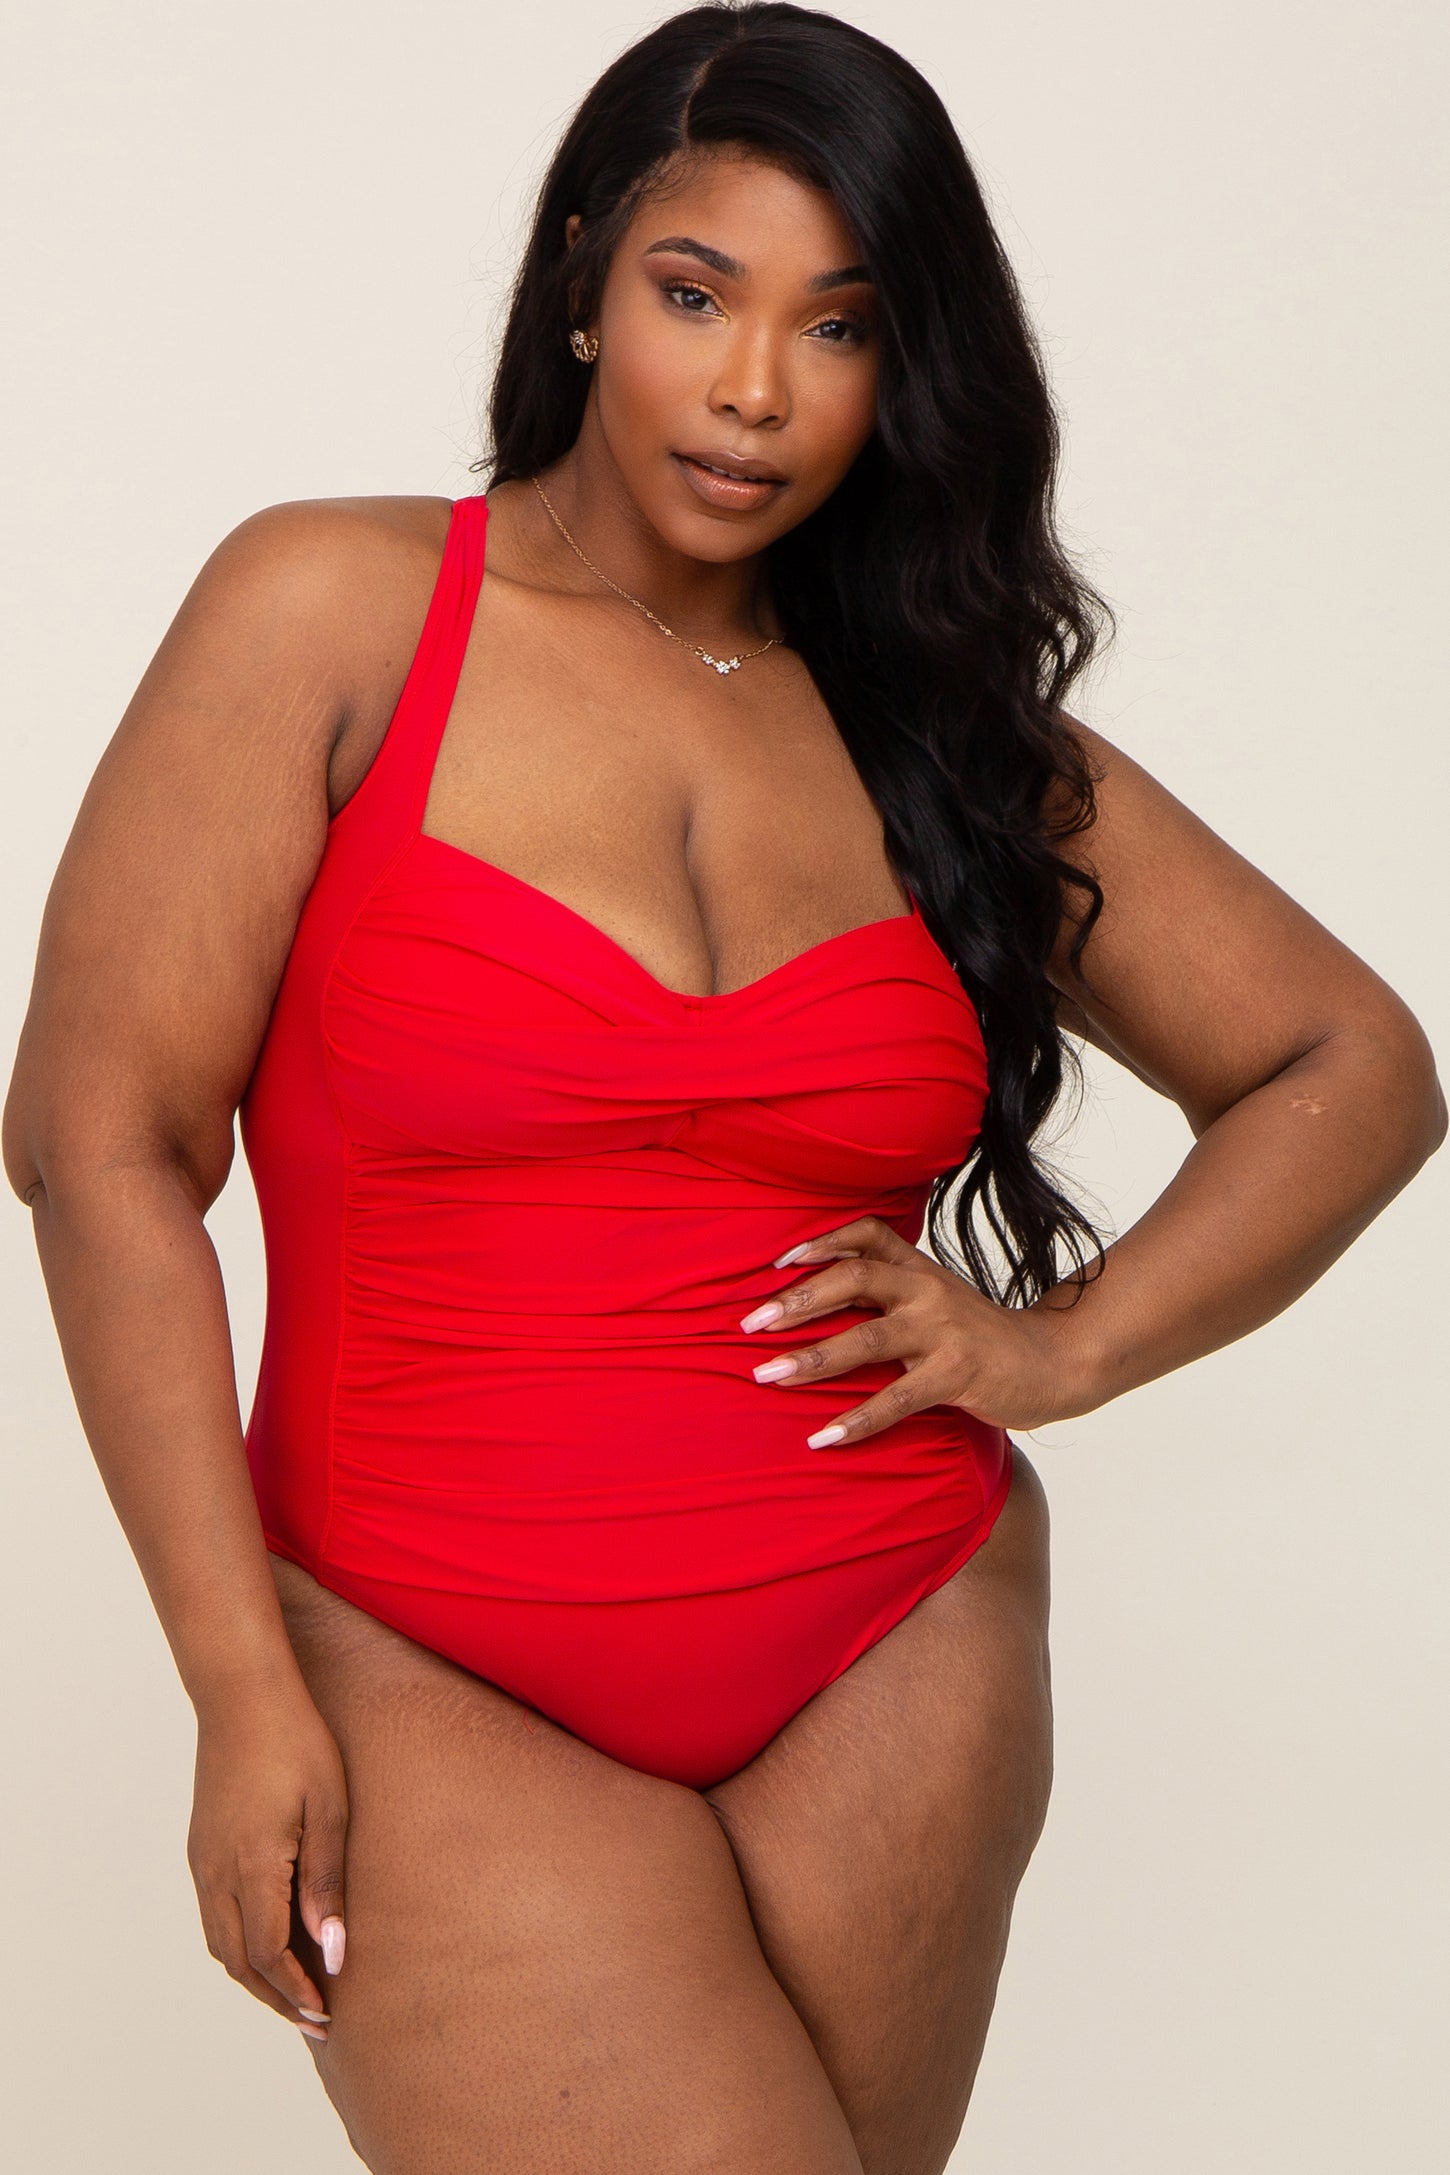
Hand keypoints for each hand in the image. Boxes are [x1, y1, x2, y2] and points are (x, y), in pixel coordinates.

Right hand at [187, 1676, 348, 2045]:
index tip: (327, 2014)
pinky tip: (269, 1946)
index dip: (296, 1991)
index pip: (267, 1955)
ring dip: (255, 1977)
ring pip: (220, 1945)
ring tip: (295, 1994)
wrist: (242, 1695)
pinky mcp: (200, 1849)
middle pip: (238, 1963)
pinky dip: (239, 1946)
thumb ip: (328, 1884)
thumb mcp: (329, 1809)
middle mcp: (216, 1872)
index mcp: (250, 1865)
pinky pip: (213, 1917)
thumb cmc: (297, 1743)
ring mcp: (201, 1861)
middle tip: (316, 2022)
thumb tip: (333, 1952)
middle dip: (276, 1998)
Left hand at [740, 1214, 1089, 1443]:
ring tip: (768, 1375)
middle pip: (854, 1277)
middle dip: (796, 1300)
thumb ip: (889, 1294)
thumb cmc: (981, 1337)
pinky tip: (823, 1438)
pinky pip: (897, 1399)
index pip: (866, 1234)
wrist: (1053, 1362)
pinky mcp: (958, 1374)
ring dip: (811, 1358)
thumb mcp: (936, 1301)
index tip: (777, 1263)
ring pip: (865, 1337)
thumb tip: (816, 1301)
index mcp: (919, 1269)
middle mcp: (927, 1291)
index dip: (820, 1241)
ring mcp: (943, 1331)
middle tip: (749, 1324)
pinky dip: (856, 1420)